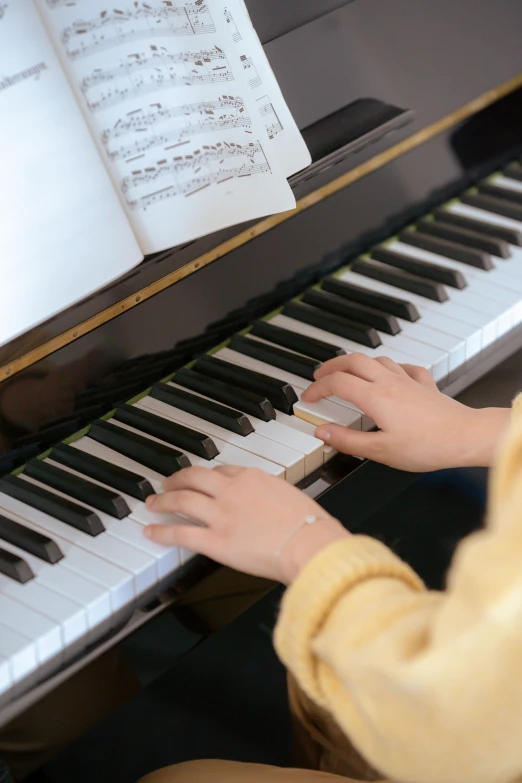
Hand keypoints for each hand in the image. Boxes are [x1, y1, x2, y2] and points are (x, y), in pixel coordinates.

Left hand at [144, 466, 348, 583]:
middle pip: (193, 477)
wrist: (310, 543)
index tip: (199, 479)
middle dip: (176, 479)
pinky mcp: (215, 541)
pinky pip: (181, 532)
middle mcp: (231, 490)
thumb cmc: (309, 525)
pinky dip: (162, 530)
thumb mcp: (289, 496)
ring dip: (163, 500)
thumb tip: (267, 505)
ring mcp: (221, 514)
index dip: (205, 476)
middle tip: (166, 483)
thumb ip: (270, 496)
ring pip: (181, 500)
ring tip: (153, 503)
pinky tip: (151, 531)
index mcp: (251, 476)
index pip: (220, 470)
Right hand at [301, 354, 509, 471]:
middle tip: (319, 375)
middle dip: (331, 365)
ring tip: (347, 371)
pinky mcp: (424, 385)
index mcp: (375, 397)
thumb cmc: (427, 446)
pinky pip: (404, 367)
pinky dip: (390, 367)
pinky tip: (391, 373)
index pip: (337, 383)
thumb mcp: (380, 451)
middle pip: (353, 361)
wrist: (465, 437)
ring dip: (357, 362)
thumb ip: (347, 441)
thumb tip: (322, 432)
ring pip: (376, 359)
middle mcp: (389, 382)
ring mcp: (408, 381)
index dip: (318, 388)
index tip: (307, 397)